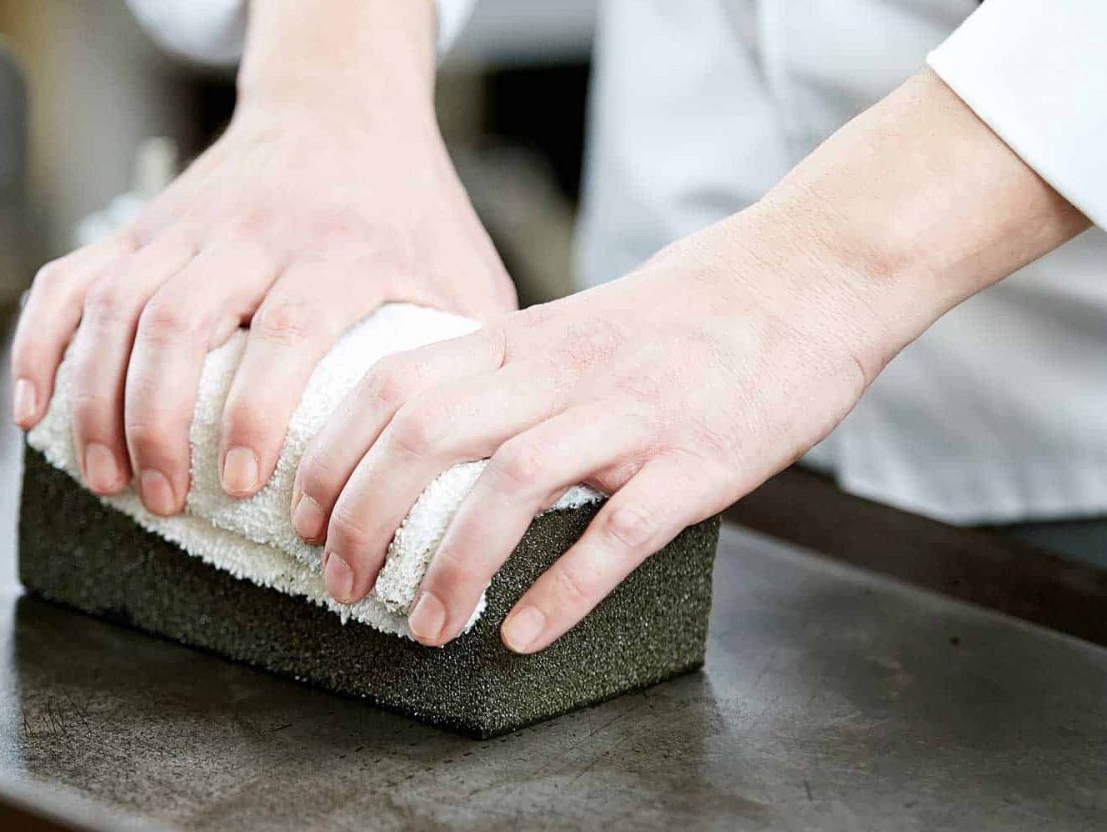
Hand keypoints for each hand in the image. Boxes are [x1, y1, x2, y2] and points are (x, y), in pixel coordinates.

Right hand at [8, 0, 515, 515]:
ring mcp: (185, 227)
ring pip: (116, 306)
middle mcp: (252, 233)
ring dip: (95, 398)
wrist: (340, 110)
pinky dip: (39, 342)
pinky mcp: (140, 226)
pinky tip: (32, 408)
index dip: (255, 409)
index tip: (240, 483)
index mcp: (339, 250)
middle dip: (156, 420)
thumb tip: (477, 468)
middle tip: (161, 499)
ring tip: (104, 477)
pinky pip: (69, 278)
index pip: (288, 329)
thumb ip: (467, 359)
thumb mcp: (462, 274)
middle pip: (180, 321)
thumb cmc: (408, 212)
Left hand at [291, 69, 1087, 652]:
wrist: (802, 277)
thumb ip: (500, 374)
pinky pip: (619, 531)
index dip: (332, 454)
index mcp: (520, 340)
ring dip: (451, 564)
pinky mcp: (696, 462)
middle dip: (364, 518)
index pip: (392, 384)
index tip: (304, 516)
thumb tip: (423, 435)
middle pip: (427, 434)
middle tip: (341, 586)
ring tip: (422, 626)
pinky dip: (563, 590)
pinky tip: (521, 636)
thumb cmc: (680, 316)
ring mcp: (629, 416)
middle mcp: (560, 373)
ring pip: (509, 485)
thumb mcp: (569, 326)